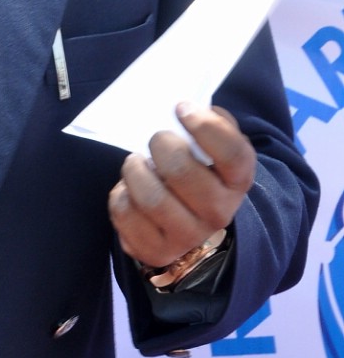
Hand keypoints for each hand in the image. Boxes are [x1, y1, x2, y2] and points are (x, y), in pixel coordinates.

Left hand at [108, 102, 255, 267]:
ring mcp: (188, 237)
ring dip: (135, 170)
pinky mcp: (156, 251)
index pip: (232, 154)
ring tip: (135, 163)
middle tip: (156, 139)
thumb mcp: (212, 146)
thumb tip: (188, 106)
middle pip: (182, 172)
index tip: (181, 109)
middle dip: (161, 146)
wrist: (188, 222)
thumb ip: (209, 122)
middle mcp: (218, 213)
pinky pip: (126, 215)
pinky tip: (129, 190)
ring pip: (151, 198)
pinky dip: (120, 195)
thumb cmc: (197, 171)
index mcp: (238, 182)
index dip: (206, 126)